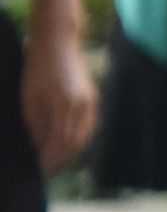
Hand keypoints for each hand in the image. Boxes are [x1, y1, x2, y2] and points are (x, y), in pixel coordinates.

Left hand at [22, 27, 91, 167]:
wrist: (58, 41)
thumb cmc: (37, 65)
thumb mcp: (28, 95)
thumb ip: (35, 122)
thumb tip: (38, 145)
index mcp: (63, 106)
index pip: (59, 143)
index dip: (50, 159)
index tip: (39, 170)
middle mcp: (81, 107)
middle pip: (74, 145)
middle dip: (61, 160)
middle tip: (47, 170)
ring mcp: (91, 104)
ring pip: (84, 138)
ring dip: (71, 152)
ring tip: (57, 159)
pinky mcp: (94, 100)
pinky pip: (89, 127)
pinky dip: (79, 139)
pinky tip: (68, 143)